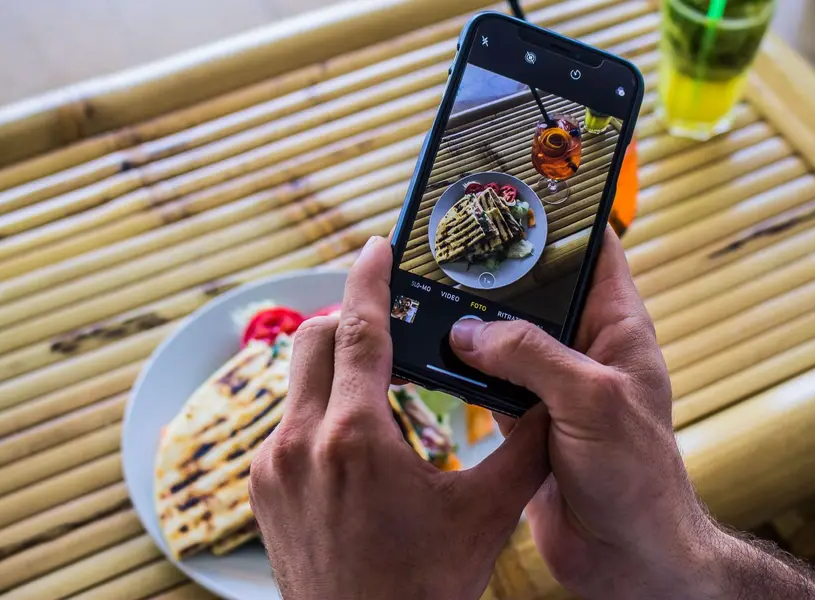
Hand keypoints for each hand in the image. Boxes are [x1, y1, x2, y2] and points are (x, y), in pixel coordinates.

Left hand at [250, 237, 550, 599]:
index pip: (358, 329)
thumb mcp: (484, 516)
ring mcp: (271, 465)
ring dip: (336, 363)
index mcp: (357, 437)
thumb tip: (554, 404)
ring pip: (297, 379)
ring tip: (380, 378)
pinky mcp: (260, 486)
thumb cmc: (423, 586)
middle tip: (391, 318)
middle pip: (317, 338)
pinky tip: (356, 434)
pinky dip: (320, 406)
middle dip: (351, 316)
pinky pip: (286, 419)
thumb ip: (524, 451)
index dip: (370, 279)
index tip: (377, 245)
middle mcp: (300, 442)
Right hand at [449, 227, 715, 598]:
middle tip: (451, 241)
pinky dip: (458, 369)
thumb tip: (469, 332)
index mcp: (617, 329)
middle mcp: (584, 349)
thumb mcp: (592, 401)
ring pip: (505, 336)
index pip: (596, 250)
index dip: (563, 215)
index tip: (520, 188)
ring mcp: (552, 385)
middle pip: (536, 290)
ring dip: (470, 321)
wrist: (629, 557)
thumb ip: (532, 357)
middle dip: (497, 268)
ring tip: (429, 291)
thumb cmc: (638, 478)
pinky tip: (427, 354)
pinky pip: (486, 381)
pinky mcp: (524, 420)